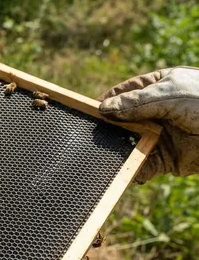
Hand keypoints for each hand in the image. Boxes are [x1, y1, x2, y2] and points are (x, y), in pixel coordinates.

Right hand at [98, 66, 198, 182]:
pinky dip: (132, 171)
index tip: (89, 113)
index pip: (123, 93)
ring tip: (105, 155)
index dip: (106, 102)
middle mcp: (156, 112)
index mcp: (157, 88)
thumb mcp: (170, 95)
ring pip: (129, 144)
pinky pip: (142, 166)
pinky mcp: (166, 160)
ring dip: (118, 150)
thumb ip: (135, 103)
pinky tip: (124, 171)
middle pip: (122, 121)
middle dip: (109, 129)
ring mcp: (160, 136)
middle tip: (92, 136)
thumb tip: (103, 109)